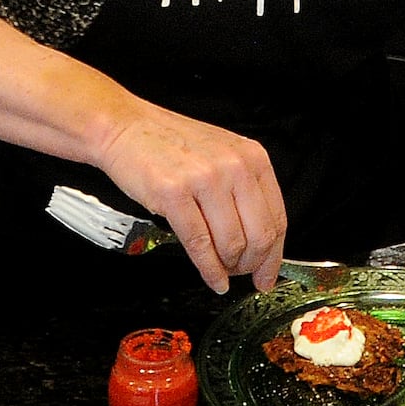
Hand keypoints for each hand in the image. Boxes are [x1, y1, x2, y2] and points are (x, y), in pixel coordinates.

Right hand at [93, 102, 288, 296]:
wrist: (127, 127)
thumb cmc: (172, 144)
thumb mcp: (223, 155)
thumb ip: (245, 189)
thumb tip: (260, 239)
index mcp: (252, 157)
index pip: (277, 218)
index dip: (274, 255)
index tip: (268, 274)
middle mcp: (234, 166)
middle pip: (260, 235)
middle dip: (253, 266)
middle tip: (244, 277)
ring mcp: (204, 179)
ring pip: (232, 244)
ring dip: (229, 268)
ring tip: (223, 273)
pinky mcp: (174, 194)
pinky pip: (199, 244)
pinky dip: (209, 270)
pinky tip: (212, 278)